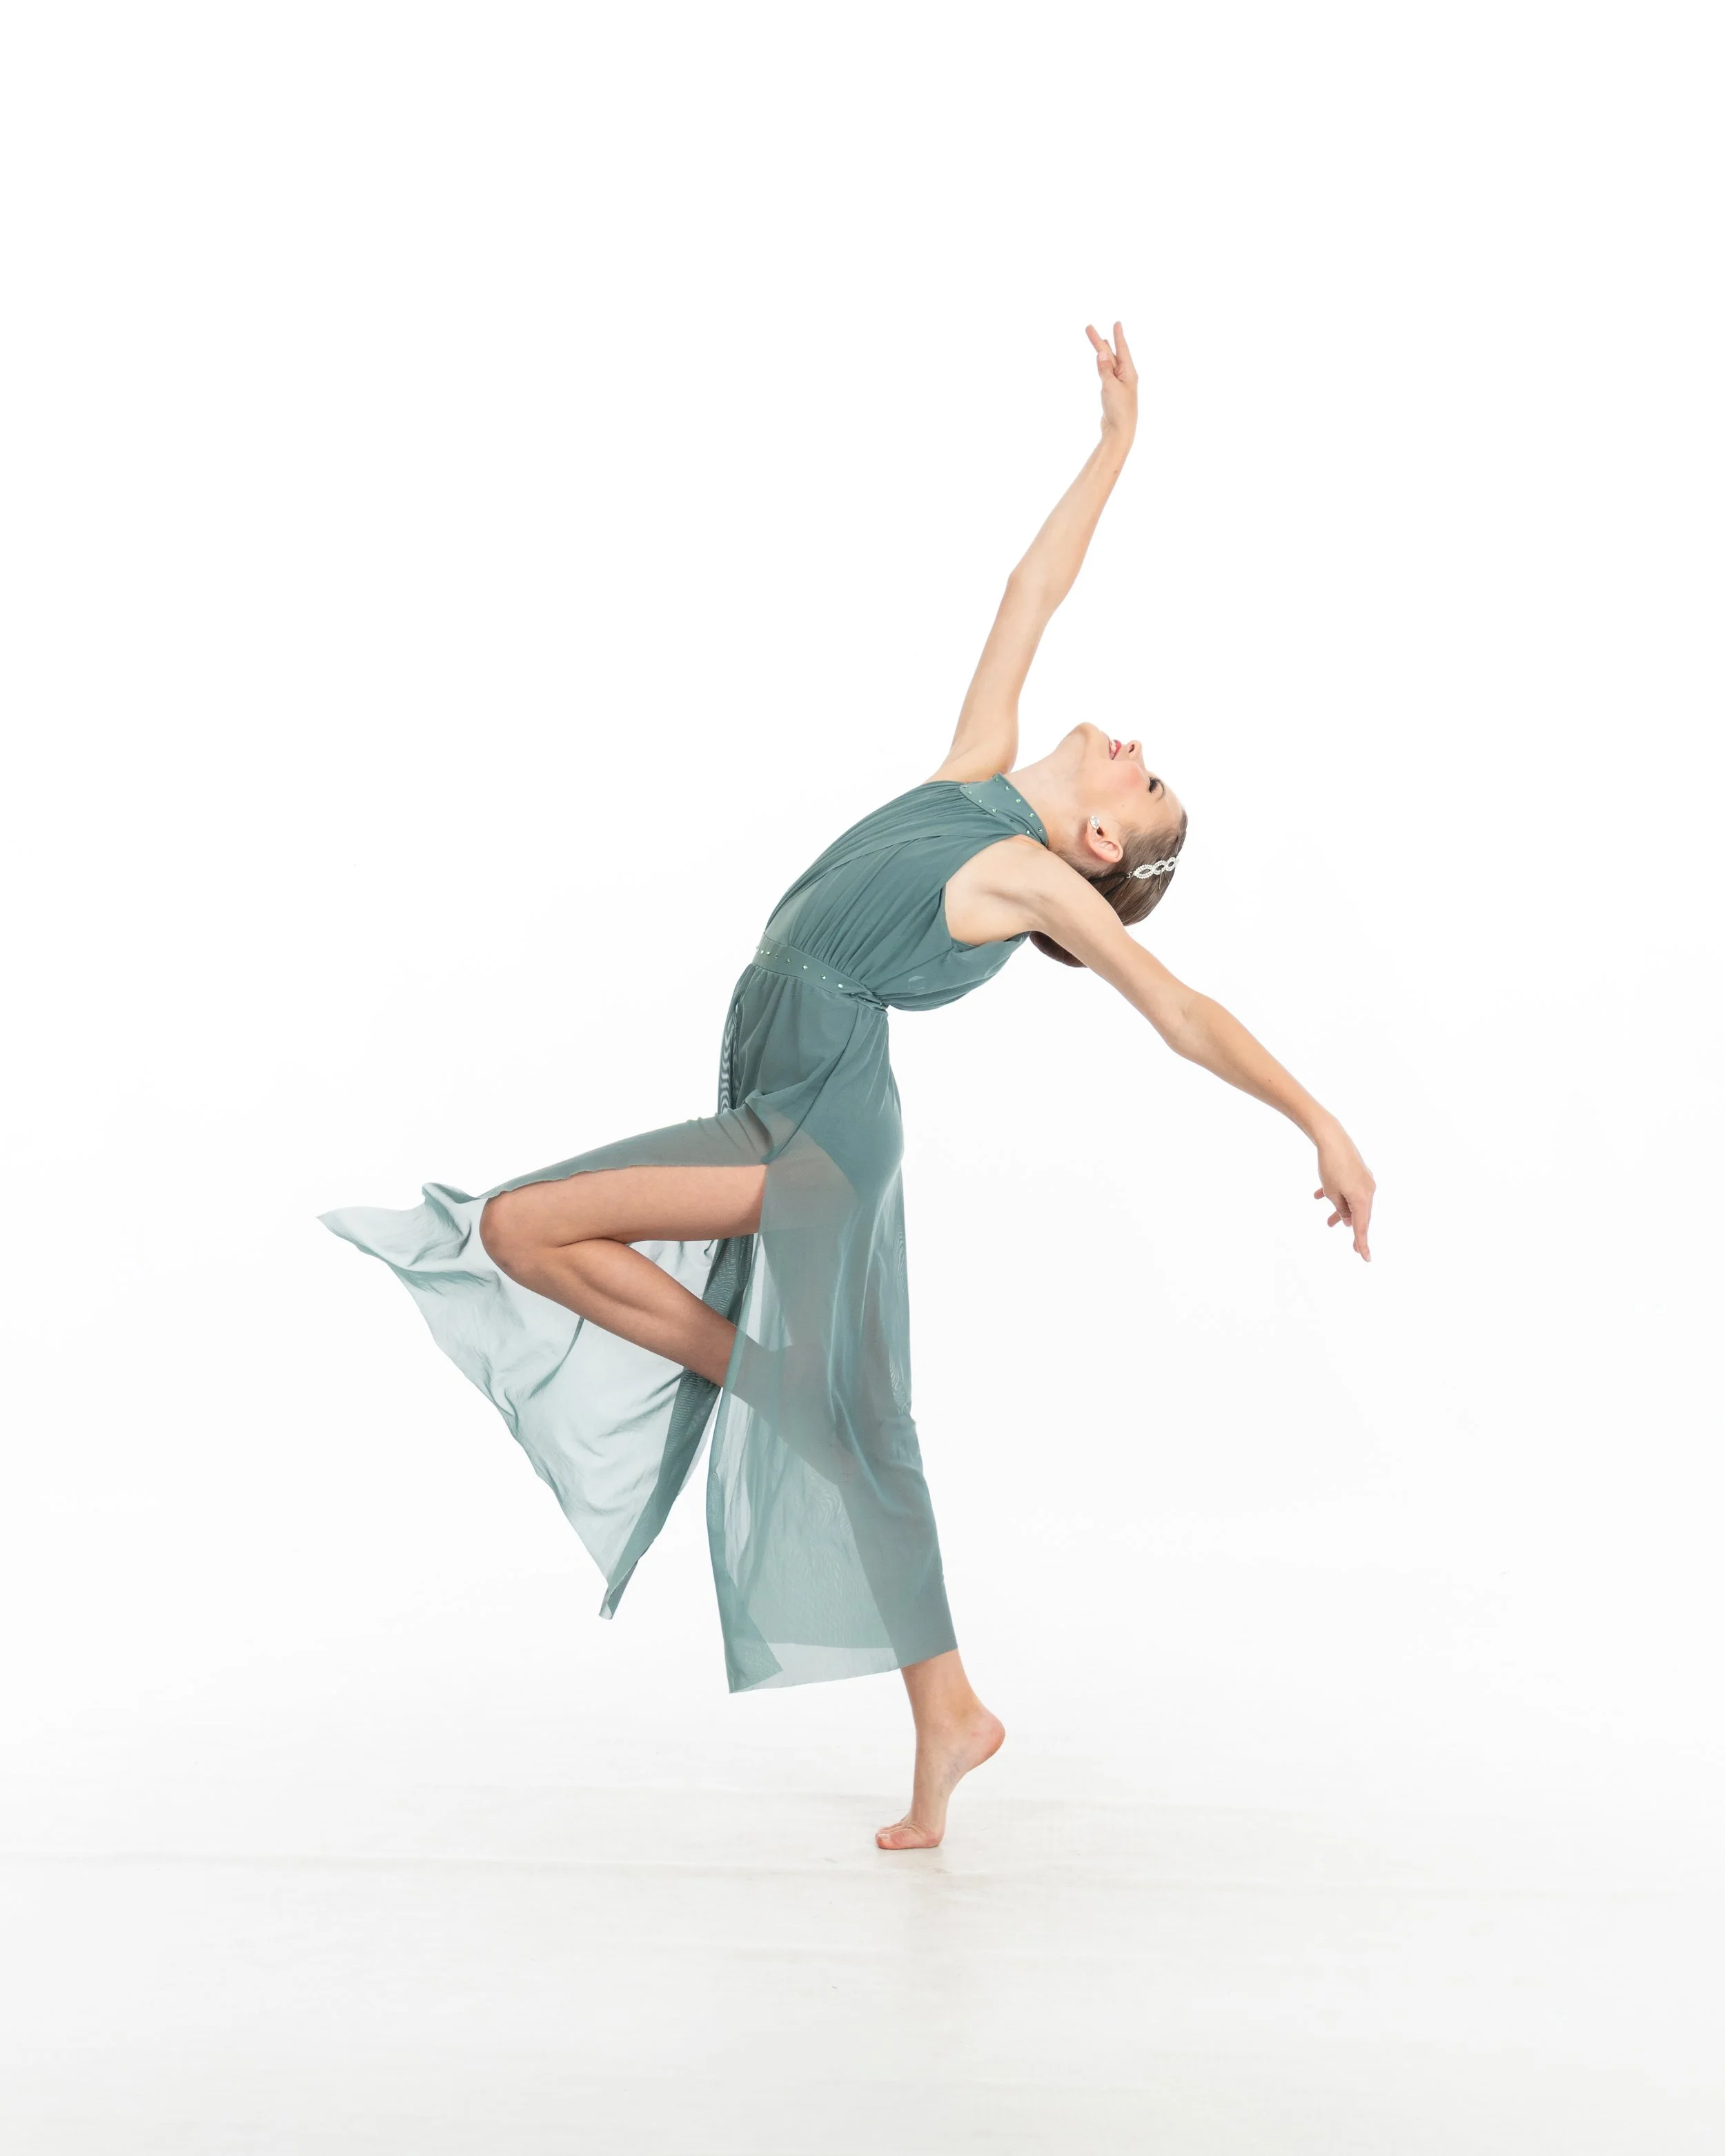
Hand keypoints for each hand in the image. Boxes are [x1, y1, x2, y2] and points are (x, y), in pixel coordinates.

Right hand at [1085, 320, 1136, 439]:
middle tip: (1088, 328)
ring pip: (1108, 363)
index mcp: (1128, 372)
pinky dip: (1103, 364)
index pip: (1122, 349)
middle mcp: (1125, 376)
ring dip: (1102, 351)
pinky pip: (1106, 373)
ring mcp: (1118, 384)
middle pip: (1111, 354)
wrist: (1119, 431)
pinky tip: (1102, 361)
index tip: (1117, 322)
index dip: (1118, 336)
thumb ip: (1105, 369)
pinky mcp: (1112, 392)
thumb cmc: (1119, 409)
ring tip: (1098, 340)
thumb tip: (1102, 351)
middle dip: (1100, 341)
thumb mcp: (1110, 386)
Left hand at [1312, 1128, 1375, 1261]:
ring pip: (1353, 1202)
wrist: (1332, 1138)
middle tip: (1352, 1249)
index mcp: (1362, 1198)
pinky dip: (1338, 1194)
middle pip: (1361, 1214)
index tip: (1365, 1258)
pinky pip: (1349, 1189)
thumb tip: (1350, 1221)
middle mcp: (1368, 1190)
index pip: (1362, 1226)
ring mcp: (1365, 1180)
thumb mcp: (1333, 1193)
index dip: (1362, 1243)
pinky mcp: (1359, 1172)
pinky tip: (1319, 1195)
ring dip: (1341, 1211)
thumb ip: (1341, 1210)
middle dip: (1352, 1228)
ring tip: (1328, 1222)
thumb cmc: (1330, 1167)